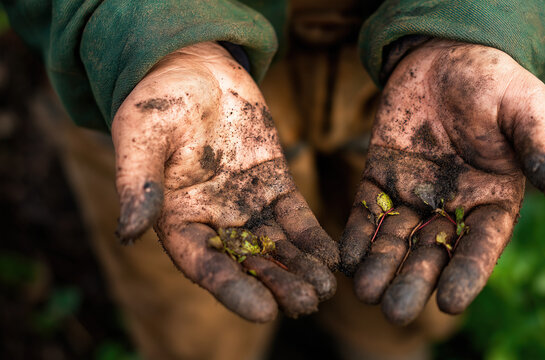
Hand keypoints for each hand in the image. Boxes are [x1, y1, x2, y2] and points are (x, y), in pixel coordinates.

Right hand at [112, 42, 338, 321]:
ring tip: (326, 289)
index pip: (205, 265)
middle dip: (277, 283)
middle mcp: (214, 220)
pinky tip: (332, 255)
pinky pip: (295, 214)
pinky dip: (312, 236)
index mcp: (177, 220)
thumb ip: (139, 185)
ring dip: (301, 267)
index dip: (233, 289)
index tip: (263, 312)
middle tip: (307, 304)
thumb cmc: (157, 102)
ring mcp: (246, 203)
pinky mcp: (273, 182)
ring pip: (276, 243)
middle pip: (248, 261)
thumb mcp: (142, 139)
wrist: (193, 67)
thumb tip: (128, 232)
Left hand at [340, 40, 544, 323]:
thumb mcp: (525, 109)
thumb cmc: (495, 81)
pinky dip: (357, 234)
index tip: (450, 303)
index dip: (467, 273)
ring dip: (380, 265)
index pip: (480, 244)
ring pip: (395, 237)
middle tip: (396, 312)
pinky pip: (366, 209)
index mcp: (493, 198)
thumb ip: (541, 149)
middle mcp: (452, 204)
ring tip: (365, 293)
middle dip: (414, 280)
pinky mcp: (381, 174)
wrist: (446, 55)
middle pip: (432, 251)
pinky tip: (346, 258)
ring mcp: (414, 191)